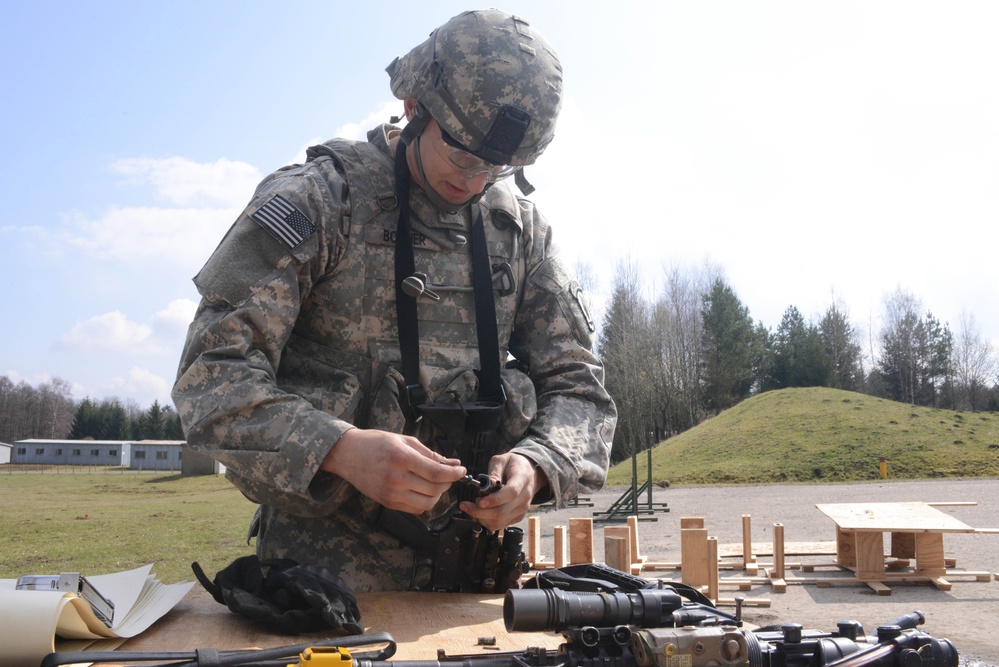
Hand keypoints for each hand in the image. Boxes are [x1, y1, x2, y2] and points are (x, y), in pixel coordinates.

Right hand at [320, 428, 465, 513]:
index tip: (461, 470)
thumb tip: (451, 463)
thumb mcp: (404, 440)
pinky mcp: (387, 503)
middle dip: (448, 482)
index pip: (436, 472)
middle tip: (450, 474)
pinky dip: (425, 502)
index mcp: (401, 458)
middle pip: (434, 489)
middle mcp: (396, 478)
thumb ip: (429, 453)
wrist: (347, 454)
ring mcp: (391, 493)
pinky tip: (424, 491)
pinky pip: (414, 509)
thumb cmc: (374, 443)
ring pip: (427, 503)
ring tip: (437, 483)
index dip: (453, 473)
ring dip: (438, 495)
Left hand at [459, 452, 546, 531]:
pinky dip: (488, 521)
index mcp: (522, 479)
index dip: (494, 500)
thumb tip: (488, 484)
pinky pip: (501, 524)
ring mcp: (522, 509)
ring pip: (500, 521)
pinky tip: (481, 513)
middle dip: (480, 512)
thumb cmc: (514, 465)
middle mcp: (524, 497)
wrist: (530, 473)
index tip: (479, 501)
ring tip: (471, 508)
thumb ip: (495, 471)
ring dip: (482, 518)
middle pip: (502, 512)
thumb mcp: (503, 460)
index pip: (511, 493)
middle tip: (466, 505)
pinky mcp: (518, 516)